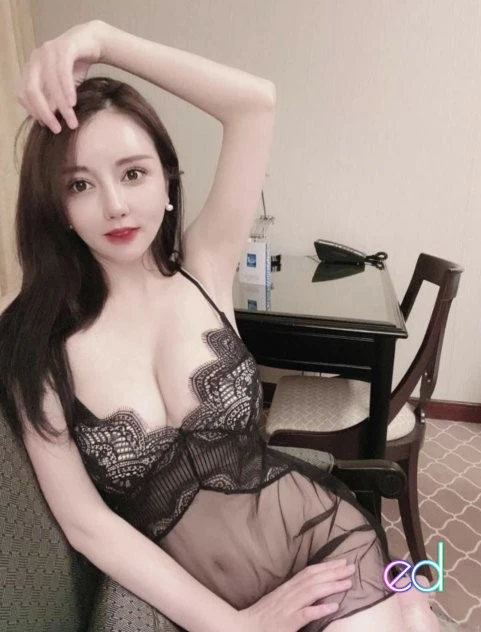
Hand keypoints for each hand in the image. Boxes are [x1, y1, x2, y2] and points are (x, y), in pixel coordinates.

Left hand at [16, 20, 105, 133]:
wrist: (92, 42)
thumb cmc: (76, 66)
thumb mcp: (63, 88)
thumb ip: (52, 100)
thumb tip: (45, 121)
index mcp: (31, 69)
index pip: (23, 94)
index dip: (33, 111)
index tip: (47, 125)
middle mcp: (35, 59)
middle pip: (31, 90)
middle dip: (44, 112)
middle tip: (57, 129)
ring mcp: (48, 51)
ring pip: (49, 83)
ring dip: (61, 106)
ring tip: (72, 121)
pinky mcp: (64, 47)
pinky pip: (62, 71)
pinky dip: (67, 89)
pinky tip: (73, 103)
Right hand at [236, 558, 354, 631]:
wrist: (243, 628)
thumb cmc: (261, 617)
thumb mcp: (278, 601)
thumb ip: (294, 595)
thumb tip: (312, 590)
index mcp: (287, 588)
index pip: (309, 572)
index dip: (326, 566)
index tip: (341, 562)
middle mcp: (289, 594)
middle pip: (314, 578)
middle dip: (334, 572)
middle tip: (351, 566)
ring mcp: (288, 607)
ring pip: (313, 592)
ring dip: (332, 586)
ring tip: (348, 582)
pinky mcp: (288, 622)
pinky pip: (306, 613)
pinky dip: (321, 609)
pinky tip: (334, 606)